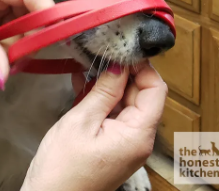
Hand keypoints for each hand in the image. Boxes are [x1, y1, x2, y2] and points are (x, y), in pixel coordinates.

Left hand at [0, 0, 53, 86]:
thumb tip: (6, 77)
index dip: (48, 14)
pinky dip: (9, 38)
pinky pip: (11, 21)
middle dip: (31, 34)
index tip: (57, 41)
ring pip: (23, 16)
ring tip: (4, 60)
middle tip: (22, 61)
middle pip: (30, 6)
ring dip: (19, 39)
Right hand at [21, 63, 166, 190]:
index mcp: (137, 134)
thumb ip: (104, 91)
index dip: (141, 67)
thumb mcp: (81, 121)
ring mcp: (125, 140)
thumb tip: (119, 65)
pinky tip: (82, 85)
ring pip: (125, 101)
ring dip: (107, 84)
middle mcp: (138, 138)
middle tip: (99, 56)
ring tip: (86, 68)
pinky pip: (112, 112)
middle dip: (122, 72)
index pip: (155, 90)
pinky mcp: (112, 142)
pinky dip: (100, 98)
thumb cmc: (62, 167)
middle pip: (141, 94)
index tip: (121, 52)